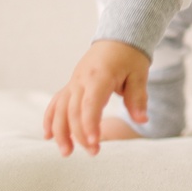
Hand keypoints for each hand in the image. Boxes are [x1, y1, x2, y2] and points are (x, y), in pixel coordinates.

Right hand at [42, 40, 149, 156]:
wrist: (118, 38)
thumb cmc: (130, 56)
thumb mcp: (139, 74)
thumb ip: (138, 98)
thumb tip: (143, 119)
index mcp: (99, 76)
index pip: (90, 104)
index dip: (90, 124)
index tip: (94, 142)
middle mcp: (81, 80)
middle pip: (73, 111)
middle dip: (80, 134)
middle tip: (93, 152)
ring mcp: (73, 82)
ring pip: (59, 109)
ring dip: (60, 132)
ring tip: (66, 152)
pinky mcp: (71, 85)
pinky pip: (55, 103)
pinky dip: (50, 119)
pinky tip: (48, 136)